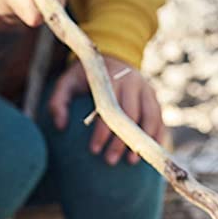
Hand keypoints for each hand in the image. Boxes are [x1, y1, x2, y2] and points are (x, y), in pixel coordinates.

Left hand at [47, 54, 164, 165]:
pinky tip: (150, 153)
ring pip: (150, 117)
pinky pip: (159, 118)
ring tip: (132, 162)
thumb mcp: (66, 83)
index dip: (102, 131)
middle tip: (110, 161)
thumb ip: (58, 102)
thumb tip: (60, 126)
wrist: (112, 57)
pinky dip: (157, 136)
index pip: (109, 108)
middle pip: (131, 116)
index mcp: (112, 77)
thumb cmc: (85, 76)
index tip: (94, 150)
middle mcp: (133, 81)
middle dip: (121, 141)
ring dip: (143, 141)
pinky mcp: (154, 96)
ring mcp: (147, 89)